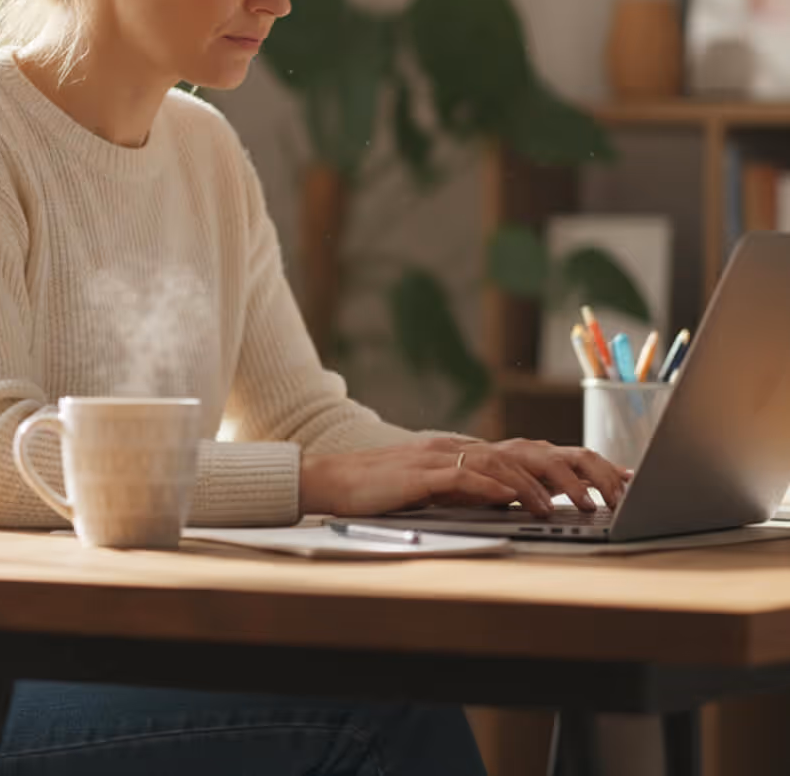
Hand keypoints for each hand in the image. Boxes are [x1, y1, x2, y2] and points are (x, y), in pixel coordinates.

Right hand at [299, 435, 631, 518]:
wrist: (333, 480)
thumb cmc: (385, 491)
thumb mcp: (443, 492)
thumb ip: (478, 492)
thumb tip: (520, 504)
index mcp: (473, 452)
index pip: (538, 452)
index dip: (582, 463)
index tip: (620, 481)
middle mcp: (464, 447)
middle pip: (536, 451)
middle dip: (582, 471)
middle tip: (618, 494)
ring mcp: (443, 457)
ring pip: (509, 462)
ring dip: (550, 484)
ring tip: (582, 504)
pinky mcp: (422, 474)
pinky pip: (469, 478)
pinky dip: (500, 490)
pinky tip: (525, 505)